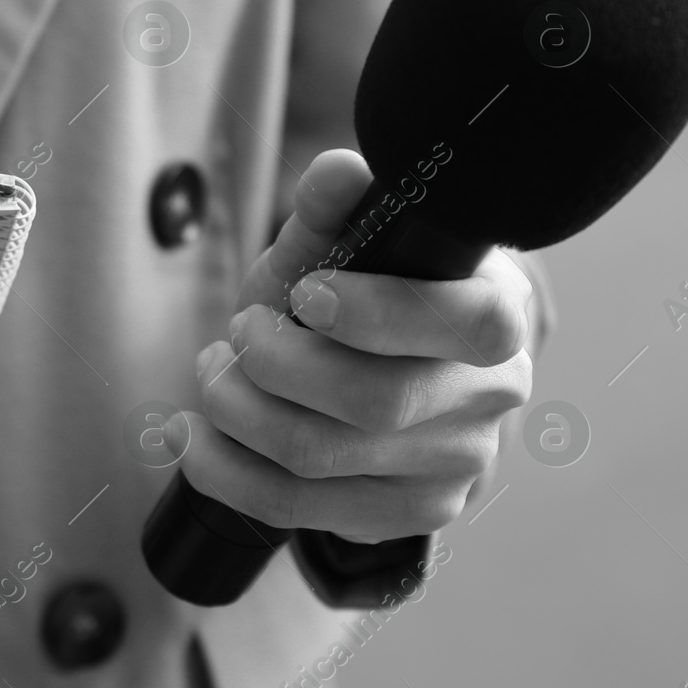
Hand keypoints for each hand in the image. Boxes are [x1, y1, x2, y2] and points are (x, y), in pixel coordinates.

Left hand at [171, 149, 533, 543]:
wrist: (353, 375)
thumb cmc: (350, 296)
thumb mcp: (335, 247)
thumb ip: (334, 210)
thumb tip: (340, 172)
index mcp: (497, 310)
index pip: (471, 324)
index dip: (380, 313)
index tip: (307, 295)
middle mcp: (492, 395)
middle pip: (375, 402)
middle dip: (274, 363)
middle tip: (238, 331)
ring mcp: (456, 466)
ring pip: (320, 458)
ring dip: (235, 410)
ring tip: (212, 371)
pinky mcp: (405, 515)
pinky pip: (293, 507)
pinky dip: (221, 469)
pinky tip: (190, 436)